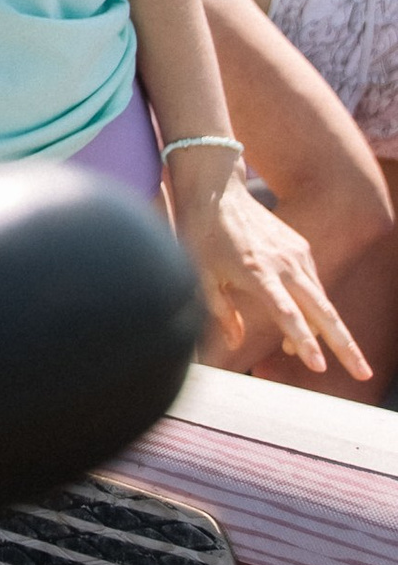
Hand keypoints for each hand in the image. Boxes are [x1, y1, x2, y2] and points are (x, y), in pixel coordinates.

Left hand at [178, 170, 369, 381]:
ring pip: (322, 302)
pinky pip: (314, 286)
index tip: (319, 366)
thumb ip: (219, 312)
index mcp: (258, 272)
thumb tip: (234, 343)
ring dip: (328, 332)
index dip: (304, 341)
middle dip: (345, 346)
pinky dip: (313, 310)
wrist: (217, 190)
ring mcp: (297, 254)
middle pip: (323, 312)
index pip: (288, 314)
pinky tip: (300, 325)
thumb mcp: (200, 275)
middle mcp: (285, 264)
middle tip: (363, 373)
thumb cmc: (203, 235)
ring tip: (312, 358)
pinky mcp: (301, 248)